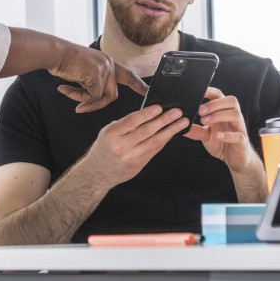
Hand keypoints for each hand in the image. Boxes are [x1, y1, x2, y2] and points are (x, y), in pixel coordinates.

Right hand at [52, 43, 147, 112]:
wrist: (53, 53)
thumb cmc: (65, 62)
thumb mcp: (84, 72)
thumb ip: (94, 82)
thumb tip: (95, 98)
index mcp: (108, 63)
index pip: (128, 75)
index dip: (138, 84)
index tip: (148, 92)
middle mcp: (109, 65)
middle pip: (113, 94)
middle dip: (96, 105)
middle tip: (80, 108)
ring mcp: (104, 68)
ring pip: (102, 97)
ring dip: (84, 101)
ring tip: (68, 93)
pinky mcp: (96, 73)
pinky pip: (92, 96)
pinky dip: (77, 96)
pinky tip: (65, 88)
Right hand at [76, 105, 191, 188]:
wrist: (97, 173)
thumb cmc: (104, 148)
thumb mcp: (108, 132)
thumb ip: (126, 124)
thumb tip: (149, 113)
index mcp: (111, 134)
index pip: (132, 121)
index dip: (147, 114)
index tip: (160, 107)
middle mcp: (121, 146)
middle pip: (146, 131)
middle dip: (164, 120)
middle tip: (177, 113)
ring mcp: (131, 157)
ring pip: (154, 142)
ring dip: (170, 131)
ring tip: (181, 123)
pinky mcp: (138, 165)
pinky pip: (154, 150)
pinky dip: (164, 140)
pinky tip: (171, 133)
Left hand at [184, 87, 258, 170]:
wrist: (235, 159)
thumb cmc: (222, 144)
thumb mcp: (206, 136)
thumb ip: (196, 130)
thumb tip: (181, 124)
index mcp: (224, 112)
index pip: (220, 96)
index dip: (211, 91)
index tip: (199, 92)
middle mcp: (233, 117)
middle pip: (231, 101)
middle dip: (214, 103)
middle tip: (200, 111)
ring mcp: (239, 128)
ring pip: (235, 114)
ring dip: (219, 115)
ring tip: (206, 121)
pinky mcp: (242, 141)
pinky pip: (239, 135)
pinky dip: (229, 135)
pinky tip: (219, 135)